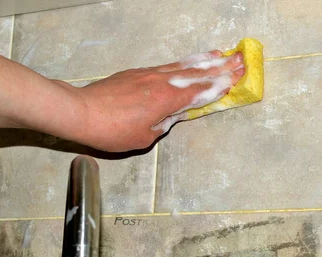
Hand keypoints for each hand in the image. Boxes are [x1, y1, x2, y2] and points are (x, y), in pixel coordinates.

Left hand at [63, 51, 244, 151]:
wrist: (82, 112)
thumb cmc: (113, 130)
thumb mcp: (144, 137)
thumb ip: (163, 124)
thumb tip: (171, 116)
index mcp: (168, 99)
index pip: (201, 91)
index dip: (221, 84)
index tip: (239, 76)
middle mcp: (162, 81)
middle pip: (197, 73)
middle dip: (220, 68)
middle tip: (240, 60)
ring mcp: (148, 74)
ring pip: (182, 65)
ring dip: (203, 60)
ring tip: (220, 54)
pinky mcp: (136, 73)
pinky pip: (166, 66)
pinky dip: (182, 63)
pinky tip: (187, 63)